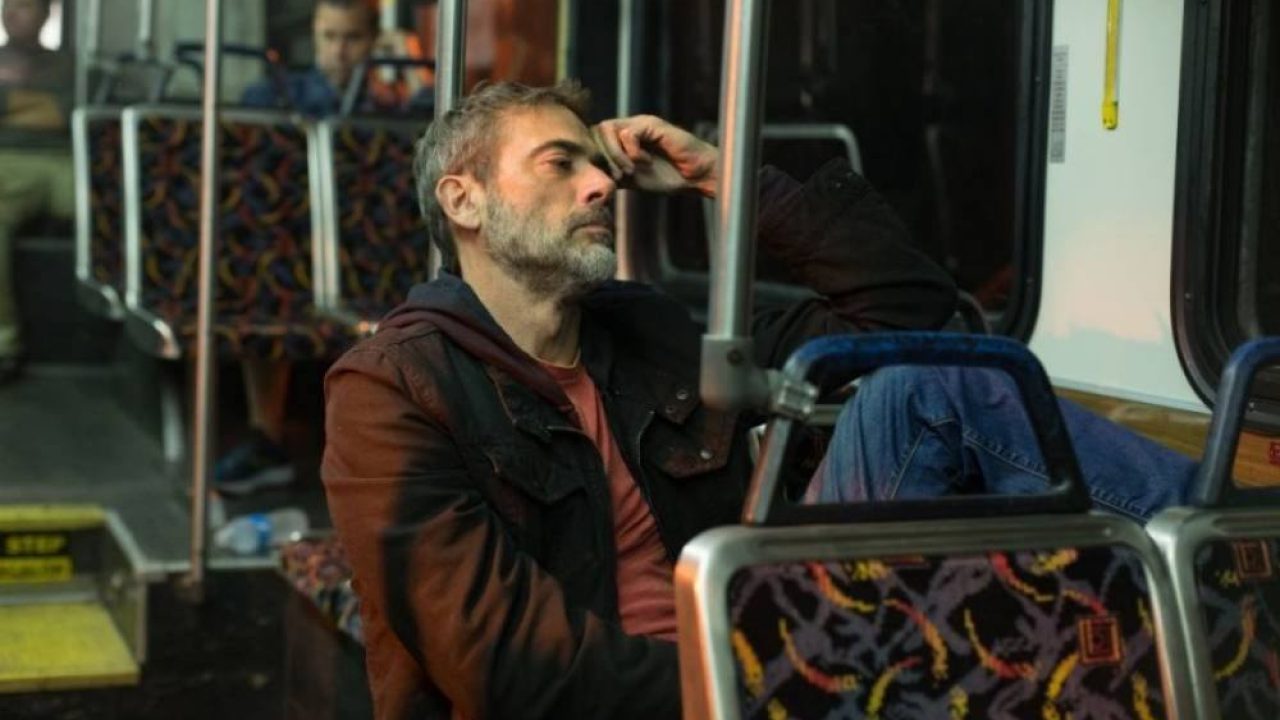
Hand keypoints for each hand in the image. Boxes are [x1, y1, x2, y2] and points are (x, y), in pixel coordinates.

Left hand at [593, 115, 719, 196]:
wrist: (695, 176)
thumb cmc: (668, 178)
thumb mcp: (632, 179)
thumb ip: (612, 173)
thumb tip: (589, 178)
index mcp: (623, 139)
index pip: (594, 138)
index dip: (596, 158)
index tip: (609, 178)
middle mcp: (629, 127)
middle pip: (596, 131)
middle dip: (603, 157)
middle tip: (619, 175)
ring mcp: (640, 123)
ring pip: (607, 129)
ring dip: (615, 155)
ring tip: (630, 170)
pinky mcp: (652, 124)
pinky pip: (627, 134)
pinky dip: (632, 152)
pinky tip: (646, 162)